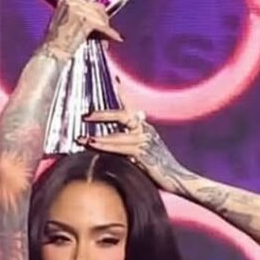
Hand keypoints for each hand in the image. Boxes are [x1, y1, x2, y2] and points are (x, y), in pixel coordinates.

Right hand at [41, 0, 125, 59]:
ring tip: (104, 37)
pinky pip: (103, 26)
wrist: (52, 54)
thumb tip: (99, 11)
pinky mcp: (85, 20)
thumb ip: (81, 10)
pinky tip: (114, 38)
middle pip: (98, 5)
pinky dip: (110, 34)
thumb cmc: (58, 41)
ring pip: (102, 16)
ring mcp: (78, 9)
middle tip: (105, 29)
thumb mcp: (66, 18)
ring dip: (105, 27)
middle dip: (103, 18)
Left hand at [79, 99, 193, 193]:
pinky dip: (105, 146)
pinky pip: (120, 148)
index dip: (123, 94)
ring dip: (98, 138)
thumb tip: (114, 145)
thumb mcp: (143, 154)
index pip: (131, 108)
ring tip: (81, 138)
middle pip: (122, 116)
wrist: (178, 179)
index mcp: (145, 128)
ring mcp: (145, 140)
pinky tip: (93, 145)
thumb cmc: (160, 169)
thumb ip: (131, 146)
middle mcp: (146, 130)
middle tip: (85, 115)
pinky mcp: (143, 153)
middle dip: (102, 115)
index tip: (116, 80)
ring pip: (117, 136)